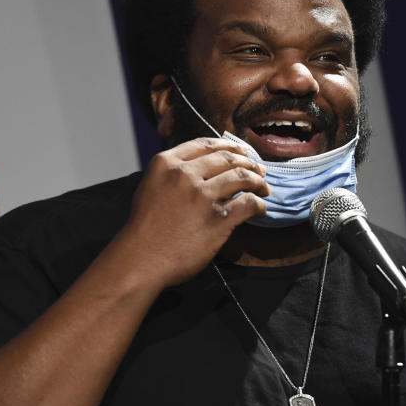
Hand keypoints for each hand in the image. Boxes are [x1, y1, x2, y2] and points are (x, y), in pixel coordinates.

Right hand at [119, 137, 269, 286]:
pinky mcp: (218, 219)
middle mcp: (186, 175)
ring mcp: (203, 196)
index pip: (206, 145)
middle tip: (259, 170)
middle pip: (228, 159)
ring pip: (242, 177)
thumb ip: (173, 174)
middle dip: (248, 163)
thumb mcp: (151, 187)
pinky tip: (260, 209)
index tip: (242, 151)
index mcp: (167, 163)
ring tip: (264, 188)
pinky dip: (258, 205)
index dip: (229, 146)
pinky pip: (247, 204)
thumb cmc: (144, 229)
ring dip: (258, 182)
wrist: (141, 260)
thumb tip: (201, 170)